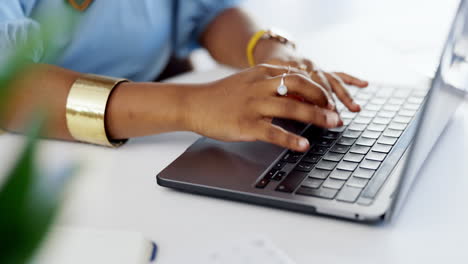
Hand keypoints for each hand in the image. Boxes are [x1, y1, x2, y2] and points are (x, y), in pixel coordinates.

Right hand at [185, 64, 341, 151]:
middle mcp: (260, 86)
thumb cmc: (223, 96)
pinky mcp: (246, 124)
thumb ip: (272, 85)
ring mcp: (253, 105)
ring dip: (315, 116)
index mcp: (263, 73)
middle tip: (337, 112)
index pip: (299, 75)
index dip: (320, 88)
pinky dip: (291, 139)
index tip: (332, 100)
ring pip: (291, 107)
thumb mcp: (249, 81)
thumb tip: (300, 97)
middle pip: (300, 86)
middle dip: (323, 99)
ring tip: (332, 124)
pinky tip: (303, 146)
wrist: (194, 103)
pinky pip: (273, 132)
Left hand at [254, 40, 368, 111]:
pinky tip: (364, 84)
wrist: (271, 55)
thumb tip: (295, 105)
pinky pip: (338, 74)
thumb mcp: (270, 85)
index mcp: (293, 72)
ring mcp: (316, 69)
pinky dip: (351, 80)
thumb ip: (282, 94)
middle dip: (331, 103)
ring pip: (332, 81)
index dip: (315, 102)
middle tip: (336, 119)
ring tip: (355, 108)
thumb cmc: (268, 77)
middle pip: (322, 86)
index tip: (322, 115)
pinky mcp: (321, 70)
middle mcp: (307, 68)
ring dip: (345, 96)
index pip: (307, 88)